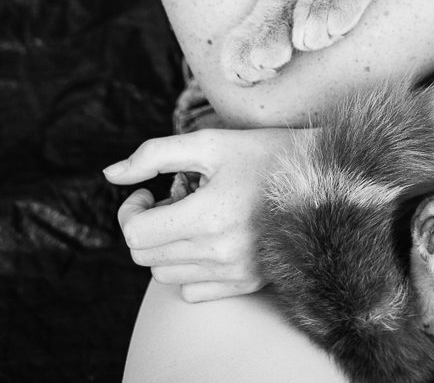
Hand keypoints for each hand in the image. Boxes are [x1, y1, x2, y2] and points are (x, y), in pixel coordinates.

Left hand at [104, 126, 308, 301]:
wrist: (323, 178)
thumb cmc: (261, 153)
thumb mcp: (207, 142)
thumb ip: (153, 154)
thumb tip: (110, 175)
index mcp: (208, 214)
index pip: (136, 234)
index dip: (131, 210)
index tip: (148, 192)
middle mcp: (220, 251)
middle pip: (144, 256)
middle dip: (145, 227)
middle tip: (168, 201)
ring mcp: (235, 272)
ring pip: (163, 275)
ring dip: (165, 247)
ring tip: (190, 219)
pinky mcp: (247, 283)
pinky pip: (191, 291)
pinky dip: (187, 269)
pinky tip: (205, 240)